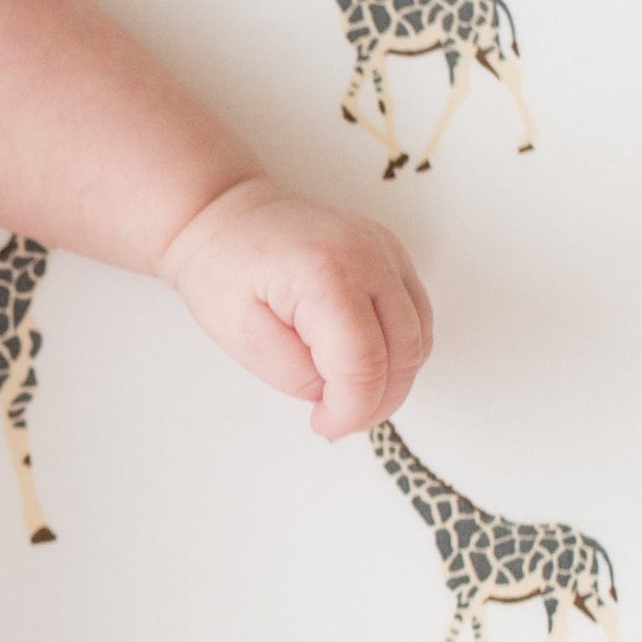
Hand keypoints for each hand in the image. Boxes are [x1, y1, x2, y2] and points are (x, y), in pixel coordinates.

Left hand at [156, 174, 430, 438]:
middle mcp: (370, 256)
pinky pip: (415, 315)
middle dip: (376, 401)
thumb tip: (340, 393)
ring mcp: (386, 251)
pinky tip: (362, 364)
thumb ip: (297, 374)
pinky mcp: (392, 254)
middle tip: (337, 420)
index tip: (324, 426)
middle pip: (404, 352)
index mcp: (327, 274)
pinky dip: (398, 350)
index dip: (351, 410)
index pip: (364, 364)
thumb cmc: (223, 270)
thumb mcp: (242, 336)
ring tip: (347, 395)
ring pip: (419, 337)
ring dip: (393, 379)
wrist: (225, 216)